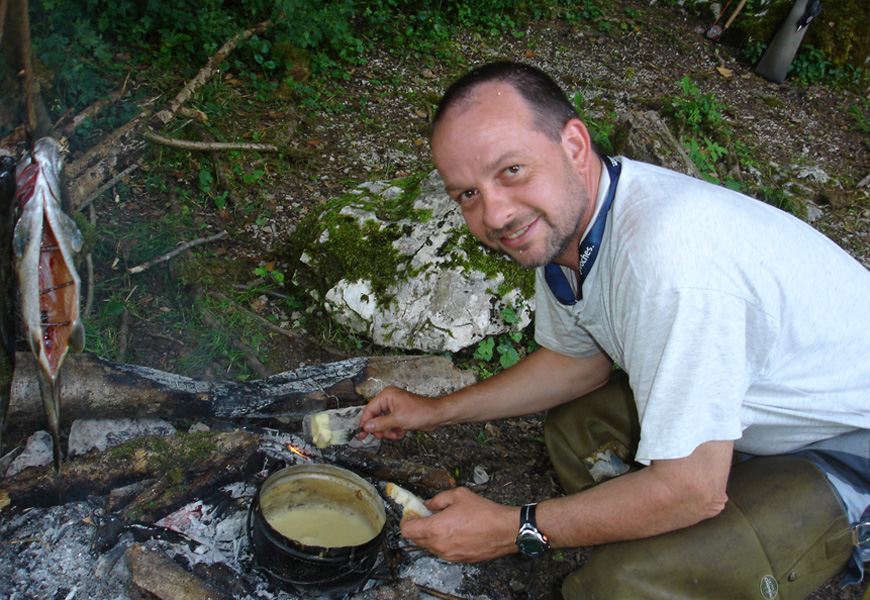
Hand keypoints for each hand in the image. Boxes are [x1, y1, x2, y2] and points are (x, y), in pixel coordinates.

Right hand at [358, 385, 439, 439]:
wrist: (437, 415)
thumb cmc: (421, 412)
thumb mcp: (398, 420)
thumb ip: (380, 424)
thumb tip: (367, 427)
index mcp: (387, 395)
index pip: (370, 409)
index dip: (366, 422)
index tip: (362, 433)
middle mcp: (390, 399)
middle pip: (376, 416)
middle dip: (380, 428)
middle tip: (380, 437)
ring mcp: (395, 407)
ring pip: (383, 422)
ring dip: (388, 431)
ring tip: (396, 434)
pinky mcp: (400, 414)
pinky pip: (391, 424)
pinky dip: (394, 430)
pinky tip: (401, 432)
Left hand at [399, 487, 519, 562]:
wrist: (504, 530)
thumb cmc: (484, 513)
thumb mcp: (458, 495)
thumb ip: (438, 499)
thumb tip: (429, 504)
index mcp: (435, 529)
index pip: (407, 530)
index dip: (406, 521)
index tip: (410, 515)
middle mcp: (439, 545)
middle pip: (416, 540)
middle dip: (417, 528)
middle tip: (426, 516)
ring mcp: (449, 554)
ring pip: (430, 547)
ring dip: (430, 536)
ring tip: (443, 523)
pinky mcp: (459, 559)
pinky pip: (443, 551)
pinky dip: (443, 542)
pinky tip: (454, 531)